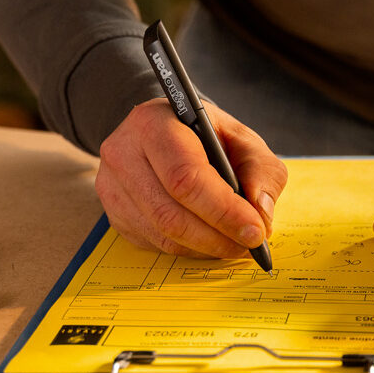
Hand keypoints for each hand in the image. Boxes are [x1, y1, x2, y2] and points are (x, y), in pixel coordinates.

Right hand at [96, 98, 287, 257]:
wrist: (164, 133)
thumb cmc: (205, 136)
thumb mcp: (242, 138)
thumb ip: (261, 170)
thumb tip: (260, 213)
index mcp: (154, 123)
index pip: (185, 176)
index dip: (223, 210)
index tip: (255, 231)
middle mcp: (123, 153)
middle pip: (170, 213)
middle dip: (217, 237)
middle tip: (249, 244)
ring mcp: (112, 186)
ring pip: (162, 234)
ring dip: (206, 247)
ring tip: (235, 243)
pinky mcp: (114, 213)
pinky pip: (155, 243)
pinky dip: (189, 249)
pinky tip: (209, 239)